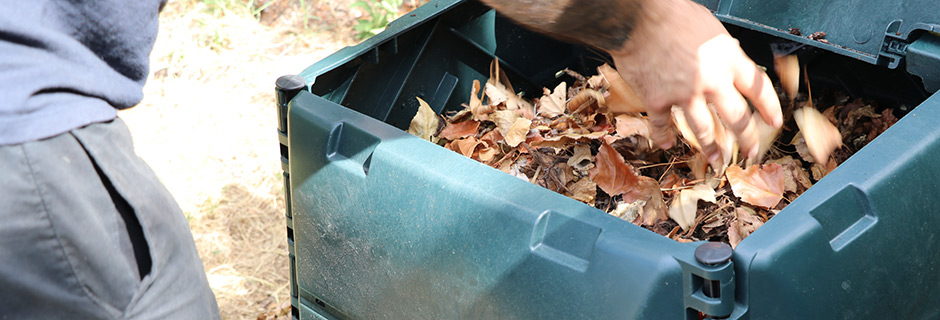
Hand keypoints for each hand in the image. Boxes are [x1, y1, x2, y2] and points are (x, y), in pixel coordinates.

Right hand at [609, 0, 782, 164]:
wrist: (639, 18)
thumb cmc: (673, 14)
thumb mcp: (711, 28)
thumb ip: (722, 49)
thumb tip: (728, 55)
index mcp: (729, 60)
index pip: (758, 89)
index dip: (769, 108)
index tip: (774, 121)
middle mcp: (711, 81)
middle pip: (737, 118)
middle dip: (747, 139)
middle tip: (751, 152)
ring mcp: (684, 94)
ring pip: (704, 131)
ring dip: (712, 149)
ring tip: (717, 161)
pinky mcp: (658, 100)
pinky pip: (662, 125)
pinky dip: (663, 136)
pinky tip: (667, 144)